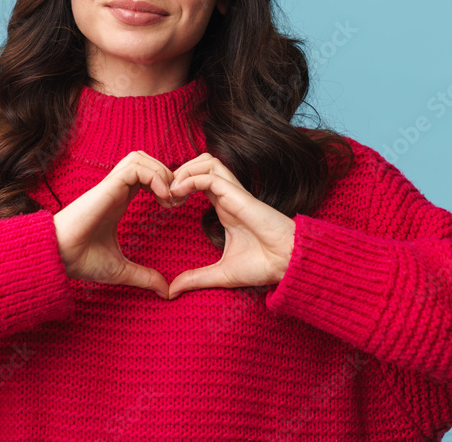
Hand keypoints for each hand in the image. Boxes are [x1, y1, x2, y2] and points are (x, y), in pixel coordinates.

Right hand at [53, 151, 178, 299]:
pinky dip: (154, 176)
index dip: (165, 184)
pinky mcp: (107, 187)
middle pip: (145, 160)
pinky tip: (162, 197)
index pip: (146, 176)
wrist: (58, 258)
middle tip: (177, 199)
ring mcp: (111, 186)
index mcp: (119, 201)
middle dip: (167, 174)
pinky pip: (135, 167)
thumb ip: (145, 277)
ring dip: (161, 172)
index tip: (175, 206)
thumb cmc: (82, 261)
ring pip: (140, 158)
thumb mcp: (122, 270)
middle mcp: (116, 190)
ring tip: (169, 198)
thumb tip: (166, 291)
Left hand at [166, 153, 295, 299]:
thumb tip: (172, 291)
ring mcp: (234, 193)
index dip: (179, 185)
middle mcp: (228, 195)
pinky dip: (191, 179)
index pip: (198, 181)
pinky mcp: (238, 195)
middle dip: (179, 171)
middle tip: (164, 193)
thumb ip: (195, 278)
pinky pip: (211, 176)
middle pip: (201, 162)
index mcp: (224, 206)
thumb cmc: (262, 265)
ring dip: (184, 171)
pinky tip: (178, 194)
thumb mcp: (220, 273)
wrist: (286, 264)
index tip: (165, 204)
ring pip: (207, 161)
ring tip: (171, 192)